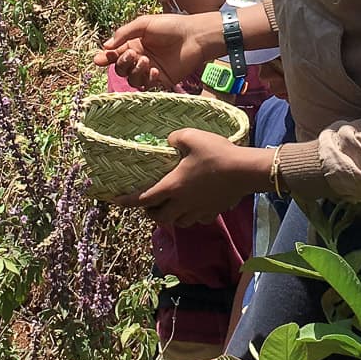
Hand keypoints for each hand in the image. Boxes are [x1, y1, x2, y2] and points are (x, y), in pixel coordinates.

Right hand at [94, 13, 220, 89]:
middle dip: (123, 63)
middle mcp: (139, 58)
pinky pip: (146, 86)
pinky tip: (155, 70)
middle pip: (120, 68)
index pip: (114, 54)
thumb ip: (124, 33)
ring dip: (135, 71)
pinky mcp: (161, 80)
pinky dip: (147, 79)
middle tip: (133, 54)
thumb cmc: (171, 26)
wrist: (195, 36)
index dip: (105, 58)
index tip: (99, 59)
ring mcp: (150, 70)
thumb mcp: (144, 24)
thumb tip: (105, 46)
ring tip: (146, 61)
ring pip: (131, 79)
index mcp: (133, 43)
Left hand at [114, 129, 268, 226]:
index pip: (143, 199)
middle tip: (149, 205)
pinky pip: (197, 220)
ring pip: (178, 223)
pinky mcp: (213, 211)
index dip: (126, 201)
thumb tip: (169, 141)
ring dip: (170, 217)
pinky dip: (191, 217)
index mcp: (172, 186)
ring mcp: (199, 210)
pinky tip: (194, 208)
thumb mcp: (191, 136)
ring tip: (170, 207)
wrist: (245, 171)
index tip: (115, 201)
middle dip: (150, 213)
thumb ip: (175, 138)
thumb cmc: (216, 153)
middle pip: (160, 218)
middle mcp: (182, 203)